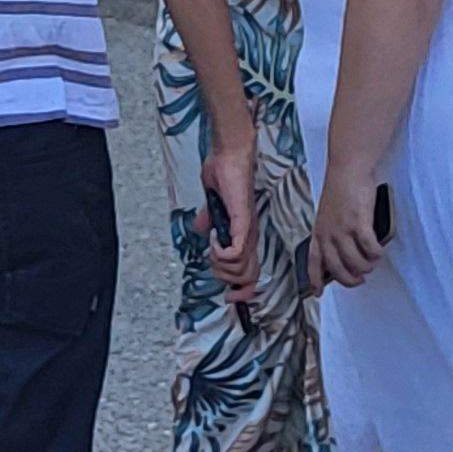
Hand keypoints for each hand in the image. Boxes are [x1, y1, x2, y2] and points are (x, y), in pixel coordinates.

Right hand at [201, 133, 259, 302]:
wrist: (229, 155)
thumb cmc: (224, 172)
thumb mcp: (213, 203)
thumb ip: (209, 219)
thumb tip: (201, 229)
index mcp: (245, 236)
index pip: (250, 275)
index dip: (242, 292)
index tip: (229, 296)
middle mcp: (250, 237)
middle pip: (246, 279)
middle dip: (226, 280)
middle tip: (213, 262)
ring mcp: (248, 231)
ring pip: (240, 269)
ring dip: (220, 264)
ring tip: (213, 246)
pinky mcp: (243, 222)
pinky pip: (236, 251)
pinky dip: (221, 251)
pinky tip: (214, 238)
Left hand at [306, 178, 387, 290]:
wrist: (348, 169)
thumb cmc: (340, 189)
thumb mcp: (327, 214)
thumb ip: (331, 233)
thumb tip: (342, 253)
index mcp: (318, 232)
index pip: (313, 262)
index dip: (314, 280)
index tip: (317, 293)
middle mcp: (328, 234)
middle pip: (337, 268)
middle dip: (350, 279)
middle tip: (360, 279)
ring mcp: (343, 229)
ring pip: (355, 262)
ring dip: (365, 267)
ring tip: (371, 263)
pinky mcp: (359, 222)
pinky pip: (369, 247)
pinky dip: (375, 253)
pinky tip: (379, 252)